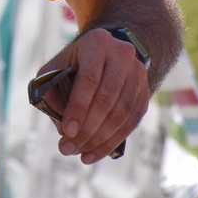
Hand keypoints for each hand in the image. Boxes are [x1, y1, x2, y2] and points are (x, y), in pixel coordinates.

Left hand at [35, 28, 150, 163]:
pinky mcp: (145, 90)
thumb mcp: (57, 66)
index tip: (66, 132)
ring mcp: (138, 72)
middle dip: (87, 129)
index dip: (78, 108)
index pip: (89, 80)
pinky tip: (96, 153)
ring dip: (100, 139)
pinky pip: (132, 121)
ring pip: (121, 113)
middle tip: (68, 148)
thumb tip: (62, 127)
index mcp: (97, 43)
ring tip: (80, 154)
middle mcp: (122, 54)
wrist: (108, 50)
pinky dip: (113, 140)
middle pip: (107, 99)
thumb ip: (51, 90)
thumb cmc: (76, 62)